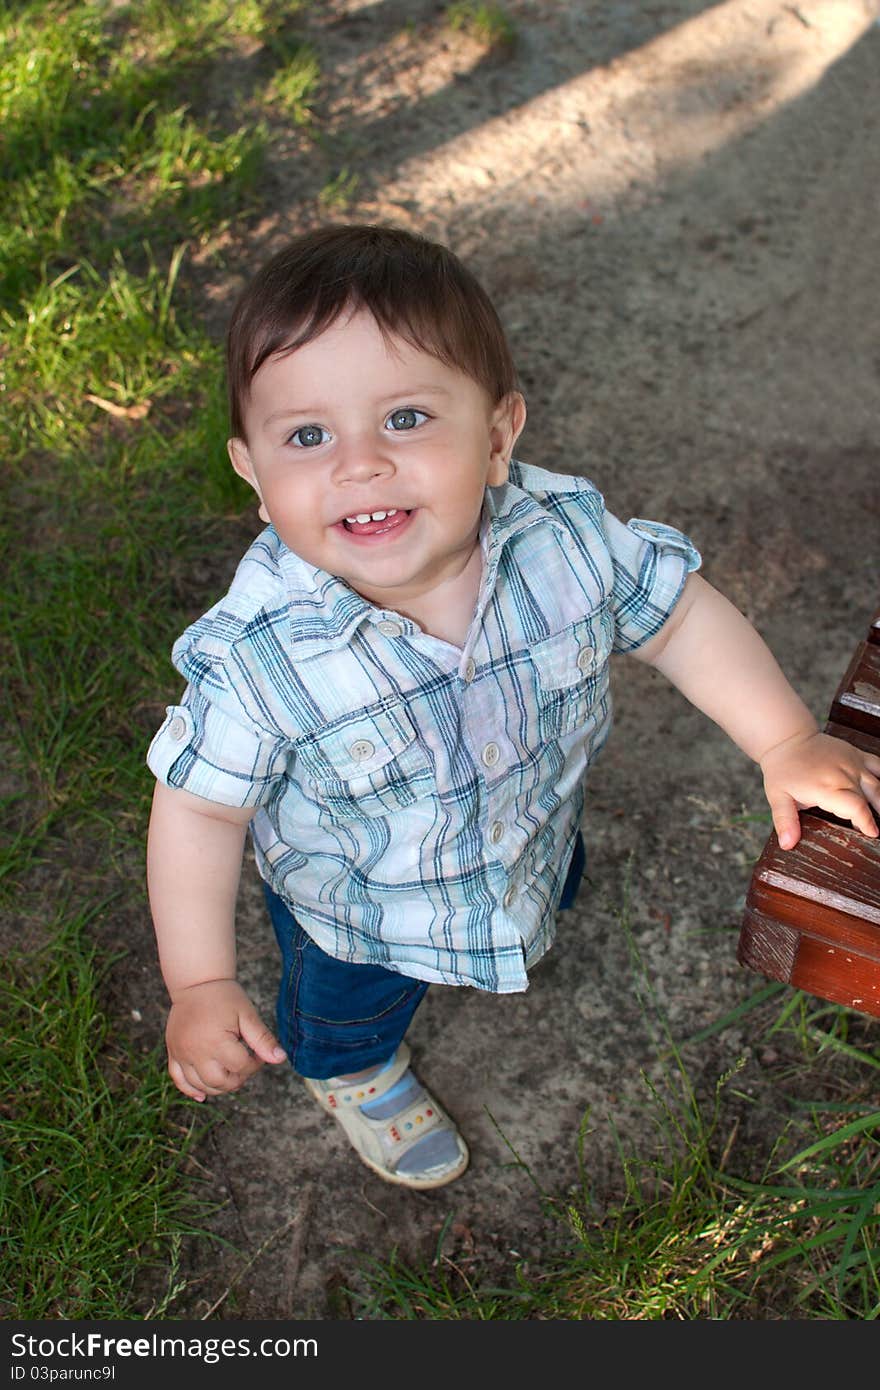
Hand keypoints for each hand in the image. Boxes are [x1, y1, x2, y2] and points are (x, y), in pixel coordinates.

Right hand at [165, 978, 286, 1100]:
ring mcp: (181, 1053)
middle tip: (244, 1065)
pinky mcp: (173, 1053)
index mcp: (216, 1041)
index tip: (258, 1054)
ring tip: (229, 1072)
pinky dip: (189, 1090)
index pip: (240, 1068)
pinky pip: (178, 1080)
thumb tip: (280, 1059)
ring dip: (218, 1087)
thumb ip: (262, 1039)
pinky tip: (202, 1095)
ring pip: (199, 1085)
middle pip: (219, 1082)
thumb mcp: (247, 1015)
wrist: (196, 983)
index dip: (255, 1065)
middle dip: (237, 1079)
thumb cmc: (225, 997)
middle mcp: (196, 1051)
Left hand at [760, 730, 879, 849]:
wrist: (788, 739)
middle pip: (867, 799)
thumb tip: (787, 844)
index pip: (855, 807)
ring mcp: (852, 763)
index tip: (872, 834)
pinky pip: (878, 765)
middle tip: (872, 829)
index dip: (866, 822)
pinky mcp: (856, 754)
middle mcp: (844, 774)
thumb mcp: (778, 798)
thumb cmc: (783, 770)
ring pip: (877, 784)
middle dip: (872, 817)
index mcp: (826, 788)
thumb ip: (785, 821)